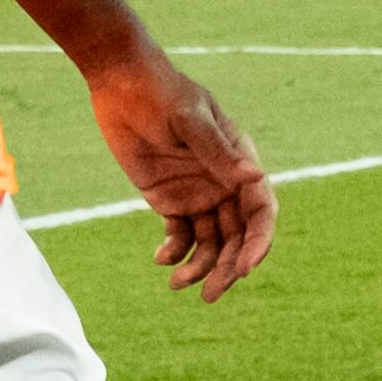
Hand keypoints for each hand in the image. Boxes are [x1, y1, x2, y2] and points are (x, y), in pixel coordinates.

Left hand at [88, 51, 273, 303]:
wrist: (121, 85)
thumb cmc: (161, 93)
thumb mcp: (189, 120)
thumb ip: (219, 152)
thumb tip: (257, 177)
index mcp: (239, 160)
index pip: (261, 210)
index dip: (258, 242)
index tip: (244, 268)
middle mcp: (224, 182)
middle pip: (238, 236)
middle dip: (228, 267)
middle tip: (209, 294)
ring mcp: (198, 193)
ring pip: (211, 243)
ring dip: (201, 267)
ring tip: (178, 283)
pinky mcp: (170, 201)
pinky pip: (181, 237)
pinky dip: (175, 253)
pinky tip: (161, 258)